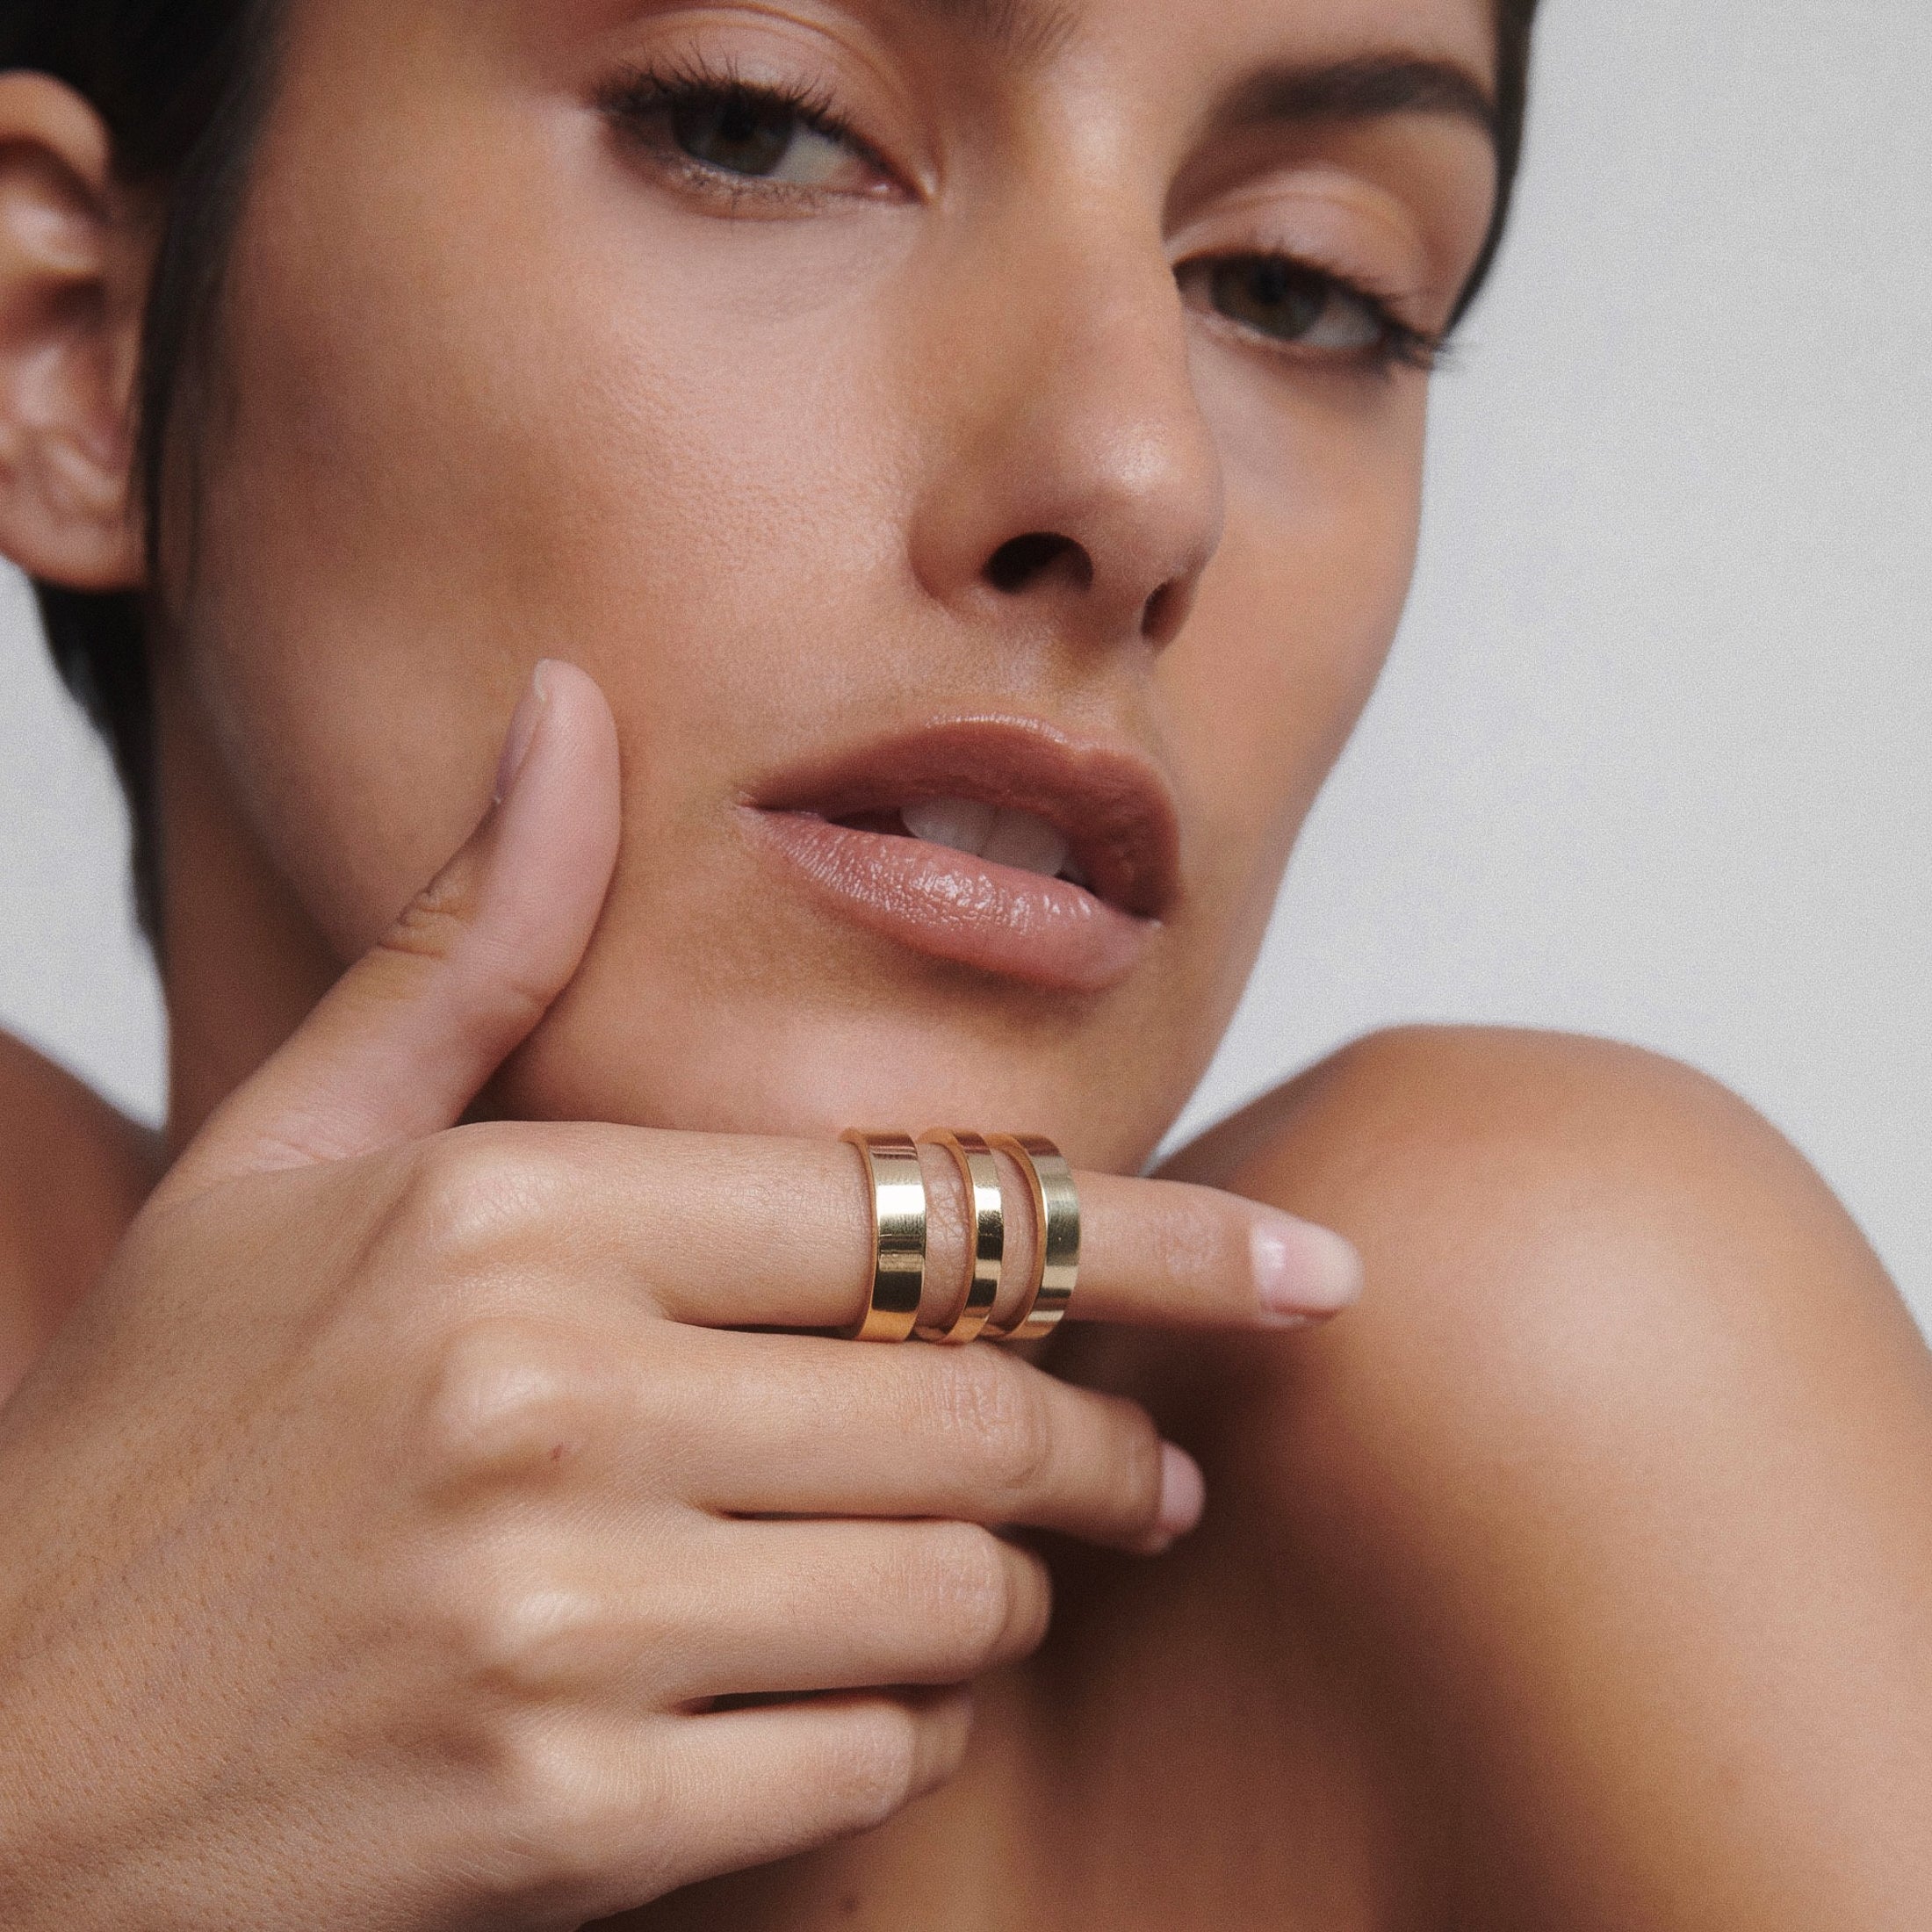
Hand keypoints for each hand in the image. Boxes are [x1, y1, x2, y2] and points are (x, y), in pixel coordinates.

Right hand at [0, 663, 1357, 1930]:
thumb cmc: (155, 1451)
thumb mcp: (280, 1167)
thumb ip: (455, 947)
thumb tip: (560, 708)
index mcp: (506, 1216)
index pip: (923, 1205)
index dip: (1149, 1242)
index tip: (1294, 1271)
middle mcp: (541, 1403)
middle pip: (974, 1406)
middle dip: (1107, 1445)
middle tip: (1155, 1464)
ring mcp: (550, 1625)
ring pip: (947, 1595)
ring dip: (1004, 1593)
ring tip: (988, 1579)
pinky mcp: (558, 1825)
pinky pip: (866, 1767)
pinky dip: (903, 1738)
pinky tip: (855, 1706)